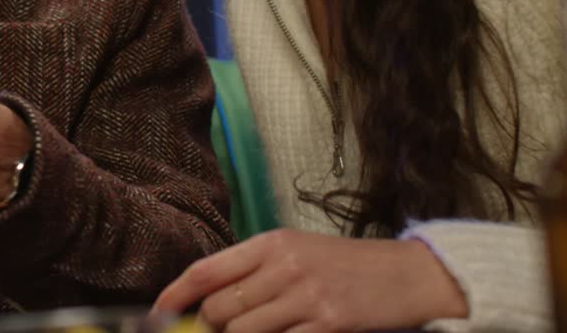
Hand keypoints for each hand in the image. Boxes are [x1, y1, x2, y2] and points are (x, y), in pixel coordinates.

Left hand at [152, 229, 467, 331]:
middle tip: (223, 332)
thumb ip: (254, 272)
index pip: (207, 270)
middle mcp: (285, 266)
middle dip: (213, 329)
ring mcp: (308, 296)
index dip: (174, 295)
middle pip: (220, 309)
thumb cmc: (347, 266)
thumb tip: (208, 302)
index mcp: (272, 243)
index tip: (157, 314)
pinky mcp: (329, 324)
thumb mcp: (297, 253)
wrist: (409, 275)